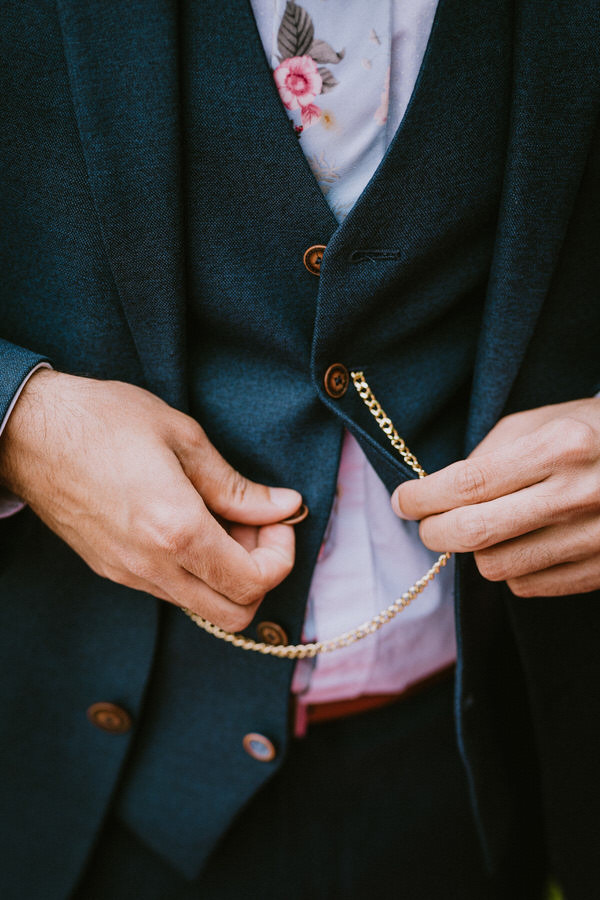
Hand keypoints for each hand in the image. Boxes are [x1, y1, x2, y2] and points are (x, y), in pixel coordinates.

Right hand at [0, 370, 301, 629]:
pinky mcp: (111, 570)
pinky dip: (196, 571)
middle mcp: (152, 566)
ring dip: (227, 573)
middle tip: (255, 526)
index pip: (253, 582)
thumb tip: (284, 506)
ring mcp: (128, 574)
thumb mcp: (182, 438)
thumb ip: (237, 486)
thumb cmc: (104, 420)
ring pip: (202, 606)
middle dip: (260, 574)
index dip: (281, 556)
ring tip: (221, 518)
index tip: (277, 519)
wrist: (29, 431)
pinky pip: (171, 591)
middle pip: (234, 613)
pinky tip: (191, 525)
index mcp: (176, 531)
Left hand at [392, 398, 599, 596]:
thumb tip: (439, 494)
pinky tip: (519, 545)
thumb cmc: (588, 433)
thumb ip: (488, 455)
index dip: (424, 497)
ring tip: (481, 530)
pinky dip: (511, 569)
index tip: (403, 501)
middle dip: (435, 532)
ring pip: (497, 567)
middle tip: (425, 525)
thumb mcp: (539, 422)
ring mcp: (595, 538)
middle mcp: (579, 494)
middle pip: (475, 532)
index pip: (469, 482)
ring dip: (475, 551)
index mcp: (560, 447)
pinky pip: (528, 586)